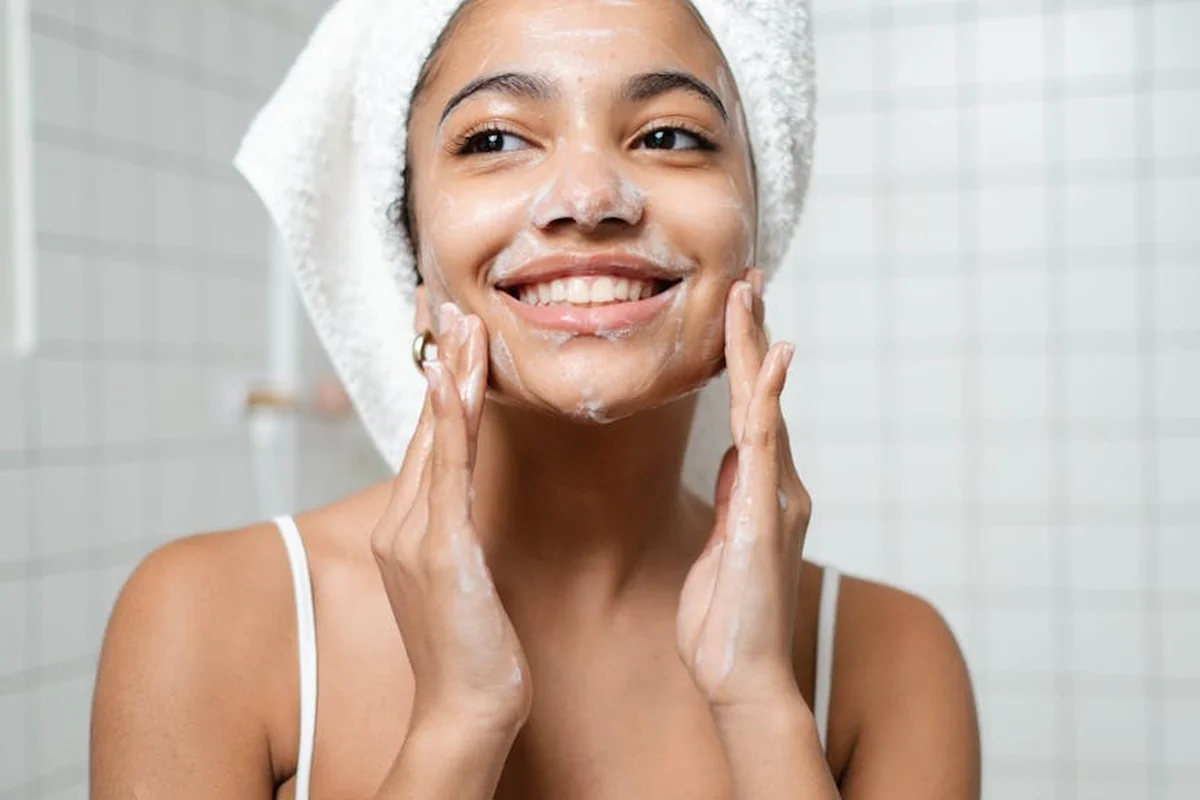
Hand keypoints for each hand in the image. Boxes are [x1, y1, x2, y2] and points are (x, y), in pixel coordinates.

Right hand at [370, 303, 530, 736]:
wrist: (464, 711)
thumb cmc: (472, 651)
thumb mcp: (462, 579)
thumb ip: (457, 532)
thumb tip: (470, 502)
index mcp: (408, 527)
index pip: (427, 437)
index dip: (437, 381)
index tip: (443, 331)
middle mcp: (402, 522)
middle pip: (425, 423)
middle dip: (436, 358)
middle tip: (444, 300)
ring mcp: (415, 534)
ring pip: (435, 436)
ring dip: (448, 373)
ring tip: (459, 320)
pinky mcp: (440, 550)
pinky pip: (447, 471)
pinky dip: (449, 420)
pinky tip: (452, 379)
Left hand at [676, 270, 811, 711]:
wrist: (741, 677)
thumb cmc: (727, 624)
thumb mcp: (721, 549)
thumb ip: (733, 499)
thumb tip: (736, 458)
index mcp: (760, 491)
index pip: (750, 410)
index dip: (742, 360)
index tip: (737, 312)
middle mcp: (776, 485)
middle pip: (760, 395)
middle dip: (753, 336)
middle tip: (749, 280)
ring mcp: (774, 496)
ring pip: (763, 405)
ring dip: (755, 348)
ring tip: (749, 294)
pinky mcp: (764, 513)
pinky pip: (764, 442)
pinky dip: (766, 396)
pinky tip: (768, 357)